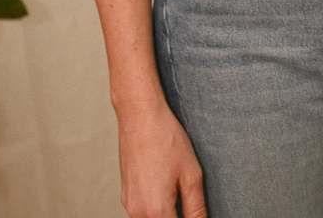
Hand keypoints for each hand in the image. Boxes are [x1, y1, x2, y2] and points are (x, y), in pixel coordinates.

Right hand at [115, 93, 207, 217]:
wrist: (139, 115)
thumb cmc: (165, 138)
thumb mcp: (191, 174)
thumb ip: (196, 208)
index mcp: (157, 211)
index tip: (196, 213)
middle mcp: (138, 213)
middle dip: (178, 217)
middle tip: (188, 200)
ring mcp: (129, 205)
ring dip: (167, 214)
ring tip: (179, 193)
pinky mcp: (126, 196)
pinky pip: (143, 213)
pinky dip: (156, 209)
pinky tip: (166, 188)